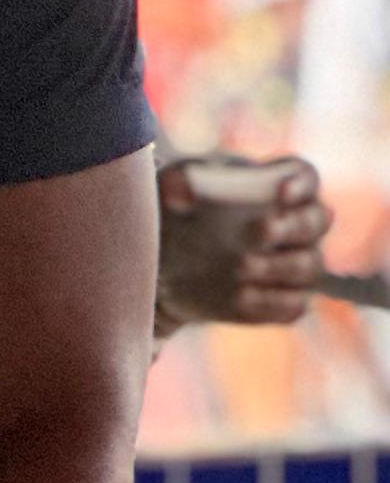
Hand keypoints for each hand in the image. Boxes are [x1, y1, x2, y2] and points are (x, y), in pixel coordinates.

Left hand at [157, 154, 328, 329]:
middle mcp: (298, 225)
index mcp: (278, 186)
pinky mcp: (280, 300)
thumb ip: (177, 183)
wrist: (167, 262)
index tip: (282, 191)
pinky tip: (240, 297)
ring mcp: (294, 264)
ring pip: (309, 266)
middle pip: (316, 222)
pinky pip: (293, 305)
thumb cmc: (181, 211)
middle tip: (259, 230)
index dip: (301, 183)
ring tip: (241, 266)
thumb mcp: (173, 189)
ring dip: (279, 267)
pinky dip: (272, 303)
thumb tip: (180, 192)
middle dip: (292, 227)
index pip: (305, 176)